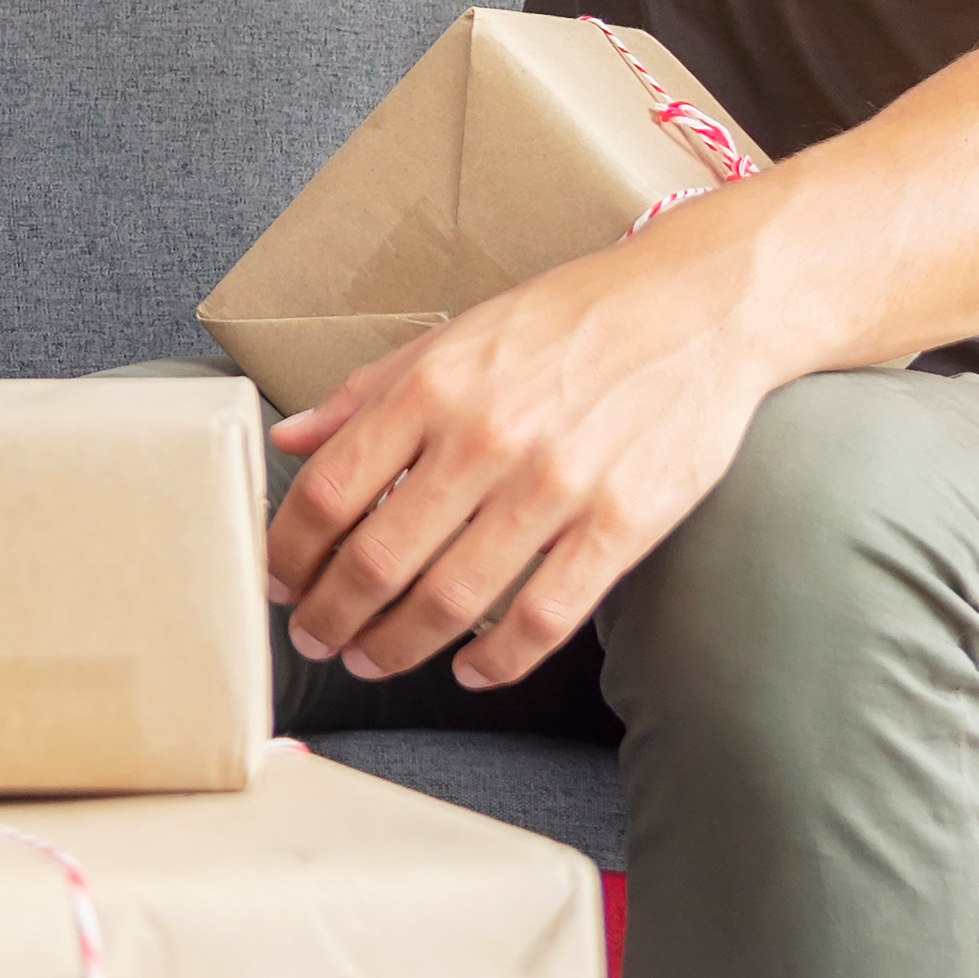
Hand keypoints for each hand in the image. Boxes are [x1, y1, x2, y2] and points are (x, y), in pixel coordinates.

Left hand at [259, 215, 784, 688]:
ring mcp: (556, 486)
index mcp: (435, 387)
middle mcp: (486, 438)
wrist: (698, 309)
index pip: (330, 491)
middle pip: (378, 558)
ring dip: (395, 646)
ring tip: (371, 659)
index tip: (279, 580)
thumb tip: (288, 440)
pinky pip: (544, 619)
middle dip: (331, 615)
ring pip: (451, 600)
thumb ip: (367, 393)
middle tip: (315, 638)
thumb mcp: (455, 336)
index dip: (290, 551)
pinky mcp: (621, 525)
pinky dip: (495, 660)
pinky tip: (468, 668)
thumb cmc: (569, 322)